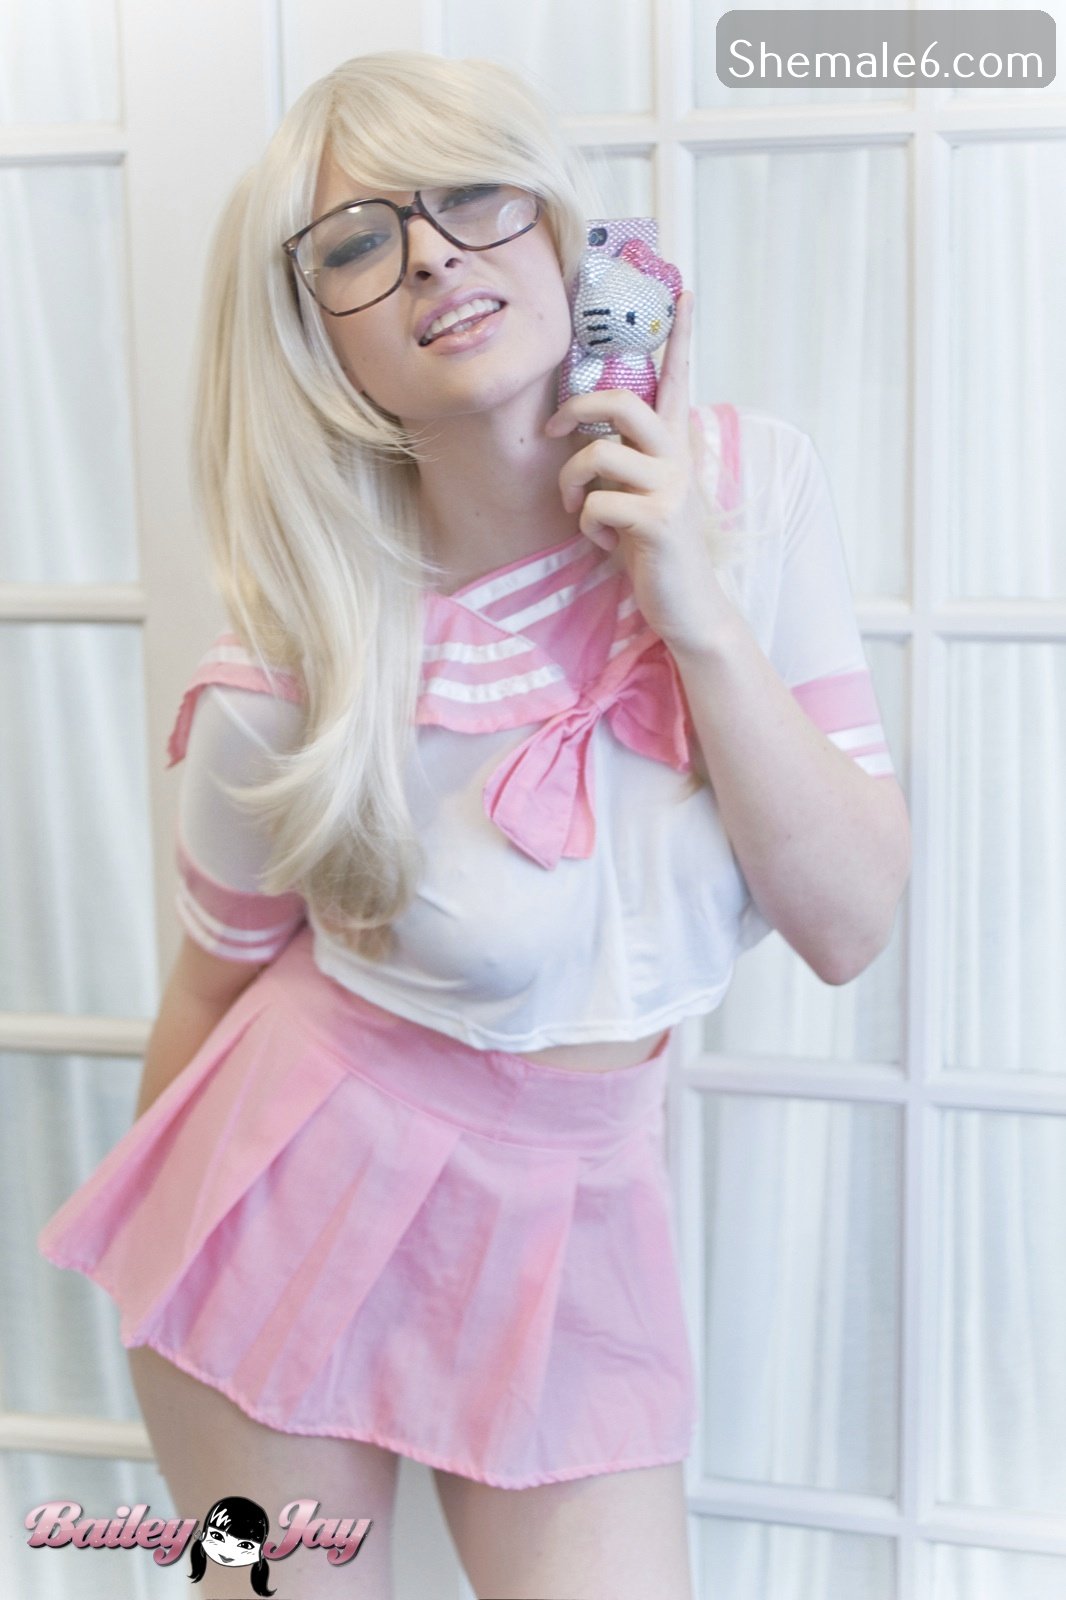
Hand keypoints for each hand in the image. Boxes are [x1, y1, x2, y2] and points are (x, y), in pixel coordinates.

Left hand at [545, 290, 734, 656]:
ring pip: (595, 456)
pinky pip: (596, 506)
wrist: (688, 605)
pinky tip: (606, 546)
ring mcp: (670, 487)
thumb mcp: (641, 495)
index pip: (678, 380)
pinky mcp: (657, 520)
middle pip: (619, 402)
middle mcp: (677, 457)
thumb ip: (624, 461)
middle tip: (553, 431)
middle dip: (573, 411)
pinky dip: (587, 528)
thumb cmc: (655, 549)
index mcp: (674, 445)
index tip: (685, 293)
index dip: (681, 337)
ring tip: (576, 510)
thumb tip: (581, 436)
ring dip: (569, 486)